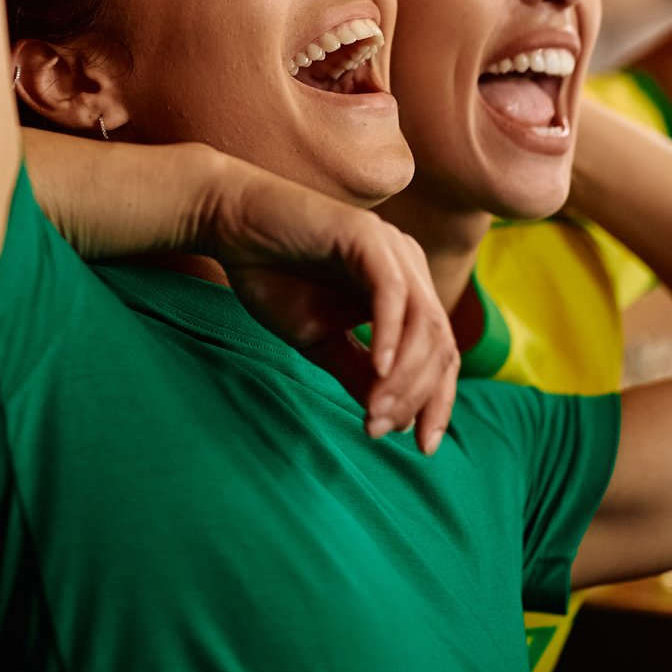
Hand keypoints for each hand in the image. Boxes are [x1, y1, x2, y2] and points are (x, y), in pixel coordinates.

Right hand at [203, 167, 456, 453]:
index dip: (438, 401)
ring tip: (374, 411)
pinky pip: (392, 294)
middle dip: (419, 396)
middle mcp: (409, 265)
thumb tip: (390, 421)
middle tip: (379, 429)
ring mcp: (391, 248)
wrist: (230, 224)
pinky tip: (377, 369)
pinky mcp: (367, 238)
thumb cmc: (273, 277)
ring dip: (404, 377)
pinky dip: (389, 336)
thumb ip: (358, 373)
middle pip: (441, 343)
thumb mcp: (320, 340)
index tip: (422, 447)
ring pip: (425, 323)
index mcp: (405, 288)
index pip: (441, 352)